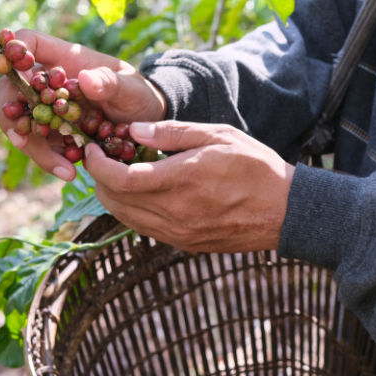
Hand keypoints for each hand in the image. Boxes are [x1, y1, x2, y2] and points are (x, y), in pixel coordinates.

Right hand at [0, 29, 166, 181]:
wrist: (146, 124)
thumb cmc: (138, 95)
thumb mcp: (131, 88)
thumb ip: (111, 82)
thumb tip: (84, 79)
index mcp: (66, 58)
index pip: (29, 40)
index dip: (14, 50)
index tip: (18, 70)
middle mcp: (49, 80)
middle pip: (11, 88)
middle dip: (12, 115)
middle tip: (22, 141)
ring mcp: (47, 107)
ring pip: (21, 122)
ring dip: (33, 146)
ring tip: (65, 169)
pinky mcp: (52, 131)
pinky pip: (39, 144)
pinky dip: (50, 158)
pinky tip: (71, 170)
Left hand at [86, 121, 295, 252]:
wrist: (285, 210)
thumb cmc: (254, 165)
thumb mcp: (216, 135)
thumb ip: (172, 133)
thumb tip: (133, 132)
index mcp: (181, 181)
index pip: (120, 179)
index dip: (97, 165)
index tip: (91, 148)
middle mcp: (175, 212)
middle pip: (115, 202)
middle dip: (97, 180)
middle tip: (96, 158)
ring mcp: (179, 232)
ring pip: (125, 219)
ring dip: (110, 197)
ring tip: (111, 174)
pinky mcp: (185, 243)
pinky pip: (144, 228)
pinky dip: (130, 210)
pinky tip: (135, 193)